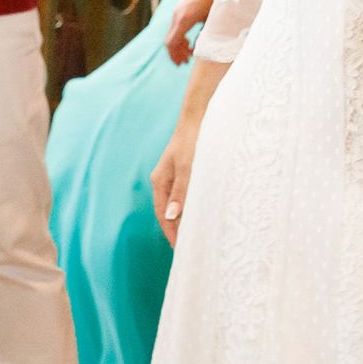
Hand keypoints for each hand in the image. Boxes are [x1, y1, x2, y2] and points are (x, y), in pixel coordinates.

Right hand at [150, 122, 200, 245]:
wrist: (200, 114)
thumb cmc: (193, 139)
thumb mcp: (188, 167)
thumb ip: (181, 192)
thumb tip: (172, 217)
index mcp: (160, 182)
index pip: (163, 214)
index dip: (171, 232)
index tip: (180, 249)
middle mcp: (165, 181)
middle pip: (170, 211)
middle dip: (178, 229)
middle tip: (190, 246)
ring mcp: (176, 176)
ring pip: (179, 203)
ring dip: (187, 218)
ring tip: (197, 234)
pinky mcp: (187, 170)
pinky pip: (188, 194)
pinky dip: (193, 206)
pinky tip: (202, 212)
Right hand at [162, 0, 217, 65]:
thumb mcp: (214, 18)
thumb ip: (206, 34)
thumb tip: (204, 50)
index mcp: (184, 20)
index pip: (171, 43)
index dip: (175, 56)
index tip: (183, 62)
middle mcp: (177, 15)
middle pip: (169, 41)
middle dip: (176, 53)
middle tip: (185, 62)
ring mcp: (177, 11)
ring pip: (172, 34)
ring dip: (179, 45)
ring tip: (189, 52)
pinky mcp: (180, 8)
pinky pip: (176, 26)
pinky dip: (180, 36)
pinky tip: (190, 39)